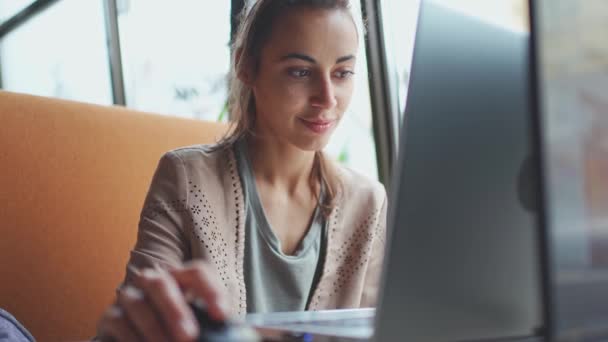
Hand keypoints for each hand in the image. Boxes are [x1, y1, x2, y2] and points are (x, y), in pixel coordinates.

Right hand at [97, 260, 229, 341]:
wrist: (143, 338)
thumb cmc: (177, 329)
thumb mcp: (199, 325)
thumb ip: (214, 325)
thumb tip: (240, 334)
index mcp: (181, 279)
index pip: (197, 273)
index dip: (210, 291)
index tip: (222, 316)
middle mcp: (154, 281)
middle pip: (162, 283)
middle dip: (175, 310)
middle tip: (188, 336)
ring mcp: (130, 297)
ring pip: (137, 302)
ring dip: (153, 328)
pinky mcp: (111, 317)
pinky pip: (117, 322)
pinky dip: (132, 337)